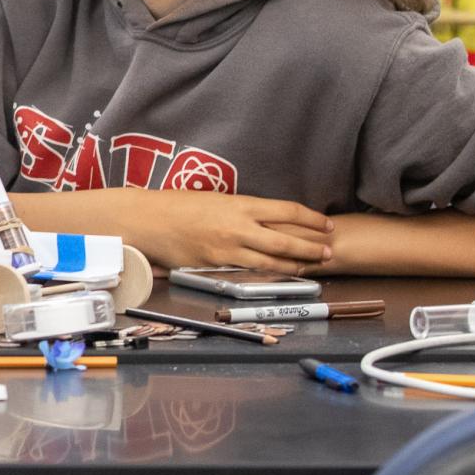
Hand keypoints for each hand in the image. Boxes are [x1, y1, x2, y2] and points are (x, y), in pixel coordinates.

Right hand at [108, 189, 332, 273]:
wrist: (146, 219)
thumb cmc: (175, 205)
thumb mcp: (213, 199)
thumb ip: (239, 210)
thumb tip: (261, 218)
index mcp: (239, 204)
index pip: (286, 211)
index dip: (311, 219)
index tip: (326, 224)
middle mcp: (238, 227)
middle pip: (286, 241)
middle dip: (311, 248)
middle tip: (329, 251)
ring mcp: (227, 249)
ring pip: (271, 262)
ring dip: (294, 266)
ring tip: (310, 267)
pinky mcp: (216, 265)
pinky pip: (248, 271)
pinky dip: (267, 274)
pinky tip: (277, 275)